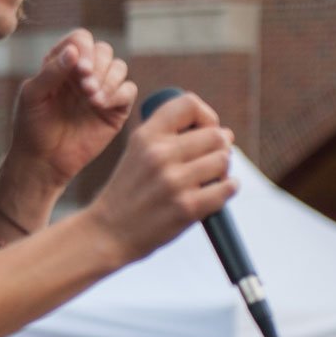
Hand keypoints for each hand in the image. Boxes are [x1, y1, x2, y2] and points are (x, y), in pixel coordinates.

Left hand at [7, 30, 136, 190]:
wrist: (43, 161)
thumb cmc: (31, 127)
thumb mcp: (32, 96)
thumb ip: (51, 71)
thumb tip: (74, 50)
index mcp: (61, 64)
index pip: (80, 40)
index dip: (84, 48)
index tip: (79, 67)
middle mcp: (84, 73)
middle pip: (104, 50)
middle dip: (97, 65)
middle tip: (84, 85)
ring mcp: (101, 90)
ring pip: (119, 67)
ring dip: (108, 79)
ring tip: (91, 99)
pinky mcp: (115, 109)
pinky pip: (128, 90)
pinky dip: (118, 93)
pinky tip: (100, 105)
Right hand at [86, 91, 235, 264]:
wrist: (107, 232)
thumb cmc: (129, 192)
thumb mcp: (138, 152)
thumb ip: (171, 136)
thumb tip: (225, 134)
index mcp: (146, 135)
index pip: (190, 104)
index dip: (207, 117)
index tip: (203, 133)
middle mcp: (159, 154)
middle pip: (216, 135)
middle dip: (219, 148)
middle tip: (208, 162)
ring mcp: (173, 181)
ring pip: (223, 161)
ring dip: (222, 171)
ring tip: (207, 180)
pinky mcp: (187, 208)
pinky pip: (227, 188)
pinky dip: (228, 189)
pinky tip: (215, 192)